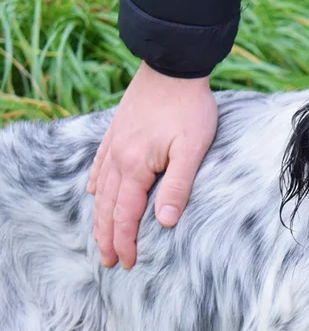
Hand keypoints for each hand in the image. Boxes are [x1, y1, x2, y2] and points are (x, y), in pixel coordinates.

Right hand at [88, 62, 217, 268]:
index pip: (126, 215)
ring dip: (100, 217)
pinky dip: (96, 185)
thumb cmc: (189, 108)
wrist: (173, 66)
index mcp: (134, 167)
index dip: (125, 242)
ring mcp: (114, 144)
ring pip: (101, 190)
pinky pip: (100, 166)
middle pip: (108, 208)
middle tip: (109, 262)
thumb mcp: (191, 150)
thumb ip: (178, 186)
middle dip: (108, 237)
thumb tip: (165, 222)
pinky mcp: (117, 132)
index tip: (127, 264)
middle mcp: (117, 158)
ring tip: (100, 238)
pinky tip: (94, 193)